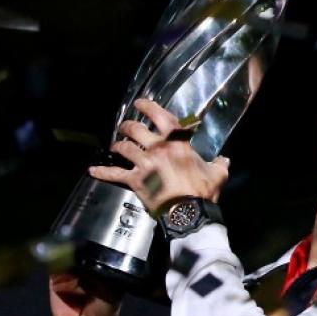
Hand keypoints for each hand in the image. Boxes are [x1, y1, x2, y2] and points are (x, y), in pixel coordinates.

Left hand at [88, 98, 229, 212]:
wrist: (189, 212)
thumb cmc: (203, 191)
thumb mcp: (218, 174)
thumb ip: (219, 164)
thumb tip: (224, 160)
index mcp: (178, 143)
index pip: (160, 116)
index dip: (148, 106)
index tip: (141, 103)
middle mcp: (158, 148)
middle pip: (136, 129)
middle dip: (128, 126)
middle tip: (125, 126)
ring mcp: (144, 163)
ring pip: (123, 147)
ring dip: (117, 145)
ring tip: (115, 145)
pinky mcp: (136, 180)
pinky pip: (115, 174)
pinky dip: (102, 172)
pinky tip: (92, 170)